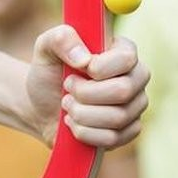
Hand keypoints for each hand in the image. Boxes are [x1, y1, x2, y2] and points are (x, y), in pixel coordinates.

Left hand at [27, 29, 147, 147]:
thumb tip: (83, 59)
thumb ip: (61, 39)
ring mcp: (135, 106)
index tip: (78, 68)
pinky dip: (85, 133)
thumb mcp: (45, 48)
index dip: (100, 67)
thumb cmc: (49, 72)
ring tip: (67, 105)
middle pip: (123, 91)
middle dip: (85, 94)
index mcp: (122, 50)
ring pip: (117, 117)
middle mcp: (136, 77)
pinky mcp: (128, 131)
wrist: (41, 106)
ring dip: (81, 113)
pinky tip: (74, 124)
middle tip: (67, 88)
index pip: (127, 58)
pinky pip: (113, 138)